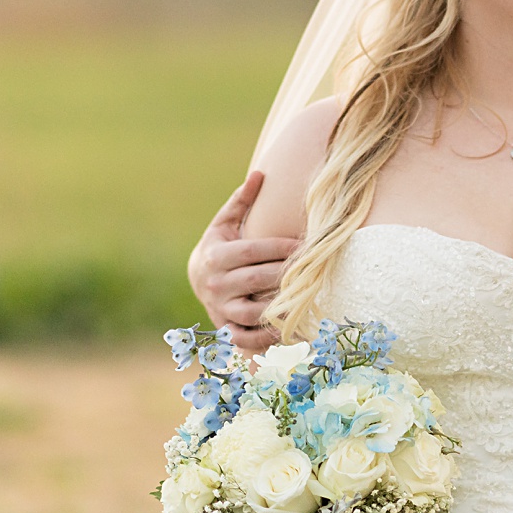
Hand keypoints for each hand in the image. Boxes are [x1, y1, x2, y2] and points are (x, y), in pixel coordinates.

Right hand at [187, 171, 299, 349]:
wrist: (197, 279)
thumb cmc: (219, 245)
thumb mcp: (224, 223)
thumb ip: (241, 201)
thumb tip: (259, 174)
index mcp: (215, 256)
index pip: (251, 251)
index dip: (280, 248)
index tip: (305, 245)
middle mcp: (215, 285)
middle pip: (256, 279)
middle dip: (287, 274)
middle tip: (315, 269)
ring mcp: (220, 310)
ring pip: (254, 312)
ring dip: (281, 306)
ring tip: (308, 296)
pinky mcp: (226, 329)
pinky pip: (247, 338)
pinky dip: (268, 338)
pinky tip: (291, 328)